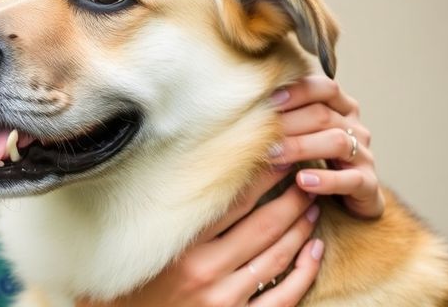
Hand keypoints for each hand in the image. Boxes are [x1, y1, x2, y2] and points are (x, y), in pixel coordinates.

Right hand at [77, 168, 324, 306]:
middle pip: (263, 224)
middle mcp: (204, 271)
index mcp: (179, 244)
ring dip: (301, 228)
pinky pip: (284, 296)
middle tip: (305, 176)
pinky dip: (306, 271)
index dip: (263, 175)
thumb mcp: (141, 241)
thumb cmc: (131, 280)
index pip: (234, 199)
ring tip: (310, 206)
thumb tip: (193, 163)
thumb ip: (170, 210)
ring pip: (278, 256)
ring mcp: (224, 299)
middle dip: (291, 197)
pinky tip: (315, 251)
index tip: (278, 154)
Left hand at [270, 76, 384, 218]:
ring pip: (337, 142)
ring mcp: (364, 155)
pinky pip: (351, 180)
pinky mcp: (367, 184)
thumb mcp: (297, 136)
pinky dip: (326, 180)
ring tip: (273, 156)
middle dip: (289, 123)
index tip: (269, 100)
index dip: (297, 91)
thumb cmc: (311, 161)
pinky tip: (302, 181)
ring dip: (301, 147)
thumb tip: (243, 106)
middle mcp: (355, 127)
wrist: (342, 201)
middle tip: (258, 134)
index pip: (324, 88)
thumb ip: (282, 119)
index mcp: (340, 108)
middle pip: (323, 115)